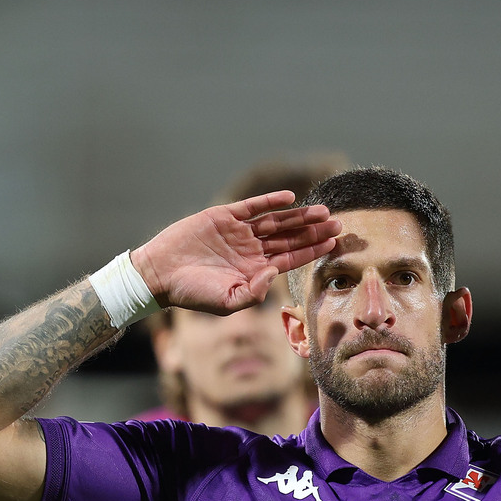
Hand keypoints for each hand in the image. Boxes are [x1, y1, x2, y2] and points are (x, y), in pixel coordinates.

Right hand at [131, 190, 341, 314]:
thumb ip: (253, 292)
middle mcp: (252, 250)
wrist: (161, 274)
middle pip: (290, 238)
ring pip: (277, 221)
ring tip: (323, 211)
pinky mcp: (224, 216)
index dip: (313, 251)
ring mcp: (239, 232)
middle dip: (314, 231)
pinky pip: (252, 207)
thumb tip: (275, 272)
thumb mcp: (226, 302)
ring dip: (300, 216)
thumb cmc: (192, 293)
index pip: (291, 258)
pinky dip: (270, 201)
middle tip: (339, 223)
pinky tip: (290, 197)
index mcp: (255, 270)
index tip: (334, 243)